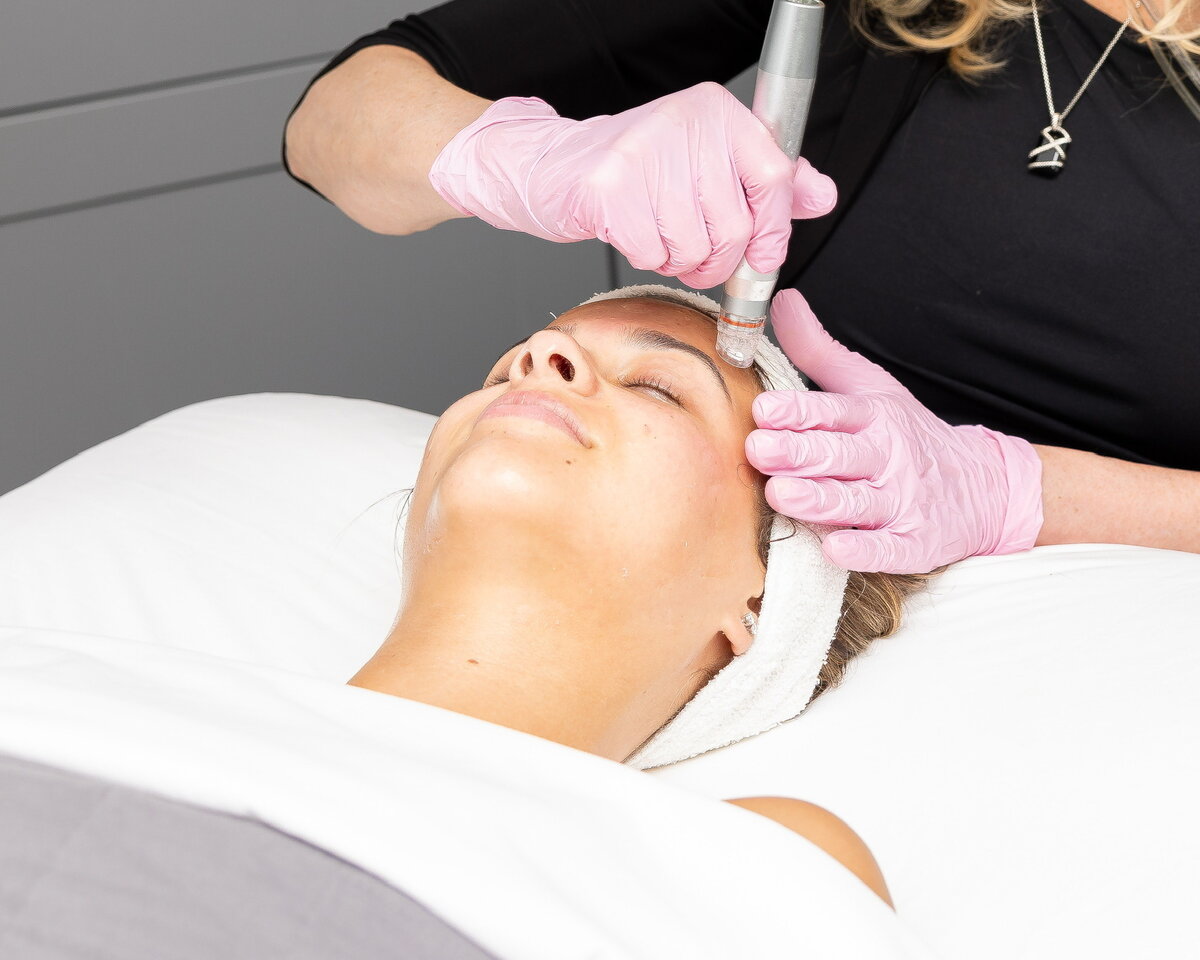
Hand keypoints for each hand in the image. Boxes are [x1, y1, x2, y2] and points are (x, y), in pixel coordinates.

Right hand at [428, 84, 836, 287]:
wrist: (555, 169)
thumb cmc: (636, 172)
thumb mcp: (708, 164)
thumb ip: (766, 180)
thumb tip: (822, 195)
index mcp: (717, 111)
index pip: (774, 177)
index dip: (773, 230)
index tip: (762, 256)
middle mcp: (685, 122)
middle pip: (736, 226)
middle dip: (718, 259)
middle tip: (695, 253)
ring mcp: (646, 153)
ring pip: (697, 246)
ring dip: (680, 261)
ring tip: (660, 236)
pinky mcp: (612, 189)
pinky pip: (655, 254)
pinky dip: (648, 260)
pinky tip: (634, 234)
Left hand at [745, 290, 1044, 573]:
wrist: (980, 485)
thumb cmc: (905, 433)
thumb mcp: (868, 386)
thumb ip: (817, 351)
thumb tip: (781, 301)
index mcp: (872, 416)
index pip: (831, 411)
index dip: (797, 412)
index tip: (763, 410)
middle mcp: (886, 457)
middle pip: (838, 455)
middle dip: (798, 452)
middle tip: (760, 449)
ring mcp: (900, 502)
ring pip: (854, 502)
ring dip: (818, 499)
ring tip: (781, 494)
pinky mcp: (913, 543)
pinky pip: (887, 550)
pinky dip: (863, 551)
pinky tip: (835, 549)